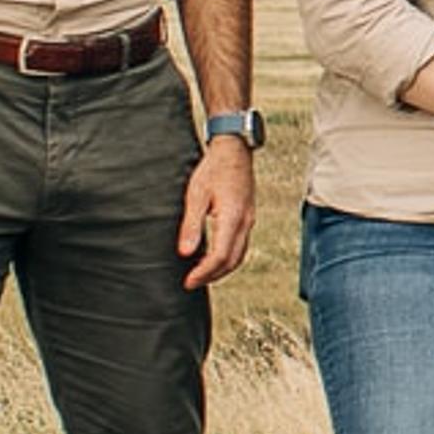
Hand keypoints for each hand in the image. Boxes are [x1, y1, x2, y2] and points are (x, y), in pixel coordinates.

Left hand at [178, 137, 256, 289]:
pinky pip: (240, 245)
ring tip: (200, 273)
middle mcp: (245, 222)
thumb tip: (185, 253)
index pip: (220, 256)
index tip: (188, 282)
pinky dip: (227, 257)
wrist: (234, 150)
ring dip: (221, 269)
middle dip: (212, 276)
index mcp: (232, 218)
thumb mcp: (196, 195)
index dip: (204, 272)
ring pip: (239, 255)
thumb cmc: (214, 169)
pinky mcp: (248, 217)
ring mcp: (249, 220)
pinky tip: (212, 255)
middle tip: (191, 283)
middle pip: (232, 261)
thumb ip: (191, 225)